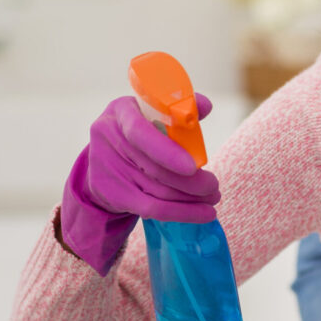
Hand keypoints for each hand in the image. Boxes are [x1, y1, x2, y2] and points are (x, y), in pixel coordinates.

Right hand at [60, 93, 220, 275]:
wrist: (105, 158)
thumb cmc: (141, 131)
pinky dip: (182, 213)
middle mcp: (109, 139)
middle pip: (154, 169)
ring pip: (157, 192)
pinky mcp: (112, 194)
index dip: (167, 152)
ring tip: (213, 198)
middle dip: (191, 182)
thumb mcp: (154, 113)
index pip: (139, 132)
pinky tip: (204, 213)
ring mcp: (108, 169)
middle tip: (214, 186)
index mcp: (122, 112)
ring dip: (191, 199)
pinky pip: (152, 209)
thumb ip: (180, 110)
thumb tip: (205, 106)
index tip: (193, 166)